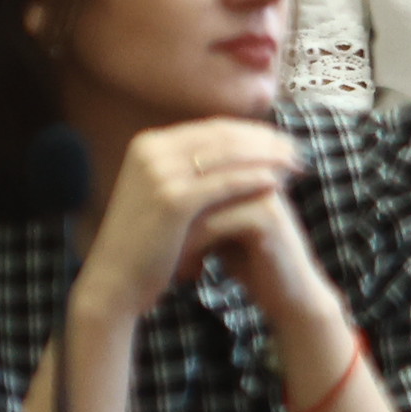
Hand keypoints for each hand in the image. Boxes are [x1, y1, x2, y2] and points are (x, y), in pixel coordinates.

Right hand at [74, 119, 337, 335]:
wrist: (114, 282)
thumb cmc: (145, 244)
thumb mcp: (162, 196)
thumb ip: (189, 171)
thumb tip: (234, 153)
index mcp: (149, 145)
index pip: (211, 129)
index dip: (249, 132)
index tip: (279, 140)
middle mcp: (151, 151)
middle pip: (221, 137)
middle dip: (263, 141)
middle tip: (296, 148)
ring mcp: (159, 173)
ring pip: (226, 157)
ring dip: (265, 158)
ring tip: (295, 163)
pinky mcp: (172, 199)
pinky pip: (223, 184)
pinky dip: (252, 180)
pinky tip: (276, 182)